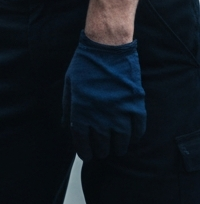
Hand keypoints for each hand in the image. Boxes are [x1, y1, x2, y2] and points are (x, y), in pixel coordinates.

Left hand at [62, 30, 145, 160]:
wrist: (107, 48)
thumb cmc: (84, 65)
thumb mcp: (69, 84)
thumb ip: (67, 107)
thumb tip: (65, 125)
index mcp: (82, 110)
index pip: (82, 139)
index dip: (84, 150)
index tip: (87, 156)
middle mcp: (101, 116)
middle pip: (102, 143)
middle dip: (101, 151)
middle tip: (101, 152)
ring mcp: (120, 112)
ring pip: (121, 141)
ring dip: (118, 147)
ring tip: (116, 149)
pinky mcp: (136, 107)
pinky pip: (138, 129)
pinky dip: (135, 137)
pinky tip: (131, 138)